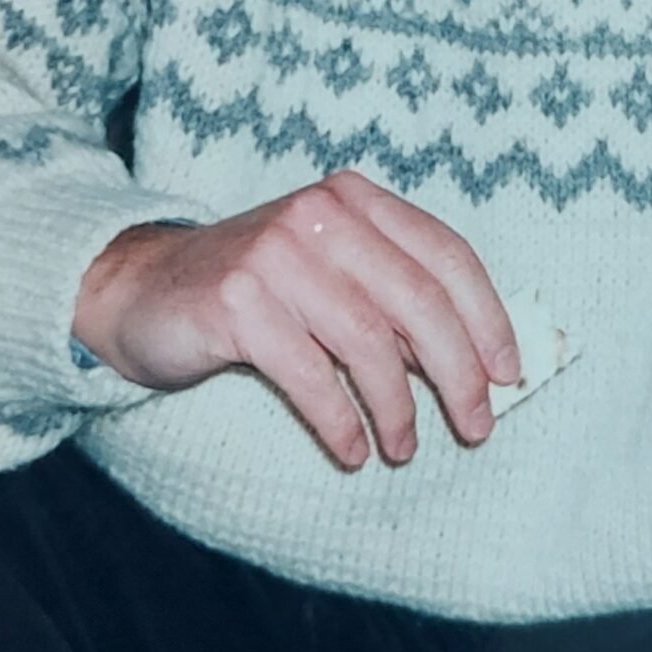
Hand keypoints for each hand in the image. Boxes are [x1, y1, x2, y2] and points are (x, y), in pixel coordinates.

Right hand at [73, 172, 519, 470]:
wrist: (141, 288)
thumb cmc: (257, 292)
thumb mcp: (332, 276)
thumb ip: (393, 301)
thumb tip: (474, 364)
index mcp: (356, 200)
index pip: (446, 254)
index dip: (487, 318)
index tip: (509, 374)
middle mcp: (321, 215)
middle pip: (419, 300)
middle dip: (458, 372)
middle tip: (476, 426)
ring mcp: (276, 254)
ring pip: (369, 343)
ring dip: (398, 408)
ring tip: (403, 449)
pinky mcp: (236, 300)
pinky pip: (310, 374)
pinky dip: (341, 421)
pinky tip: (352, 451)